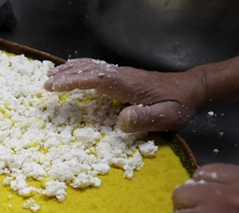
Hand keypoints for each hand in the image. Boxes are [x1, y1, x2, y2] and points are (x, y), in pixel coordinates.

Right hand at [44, 58, 205, 132]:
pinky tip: (73, 71)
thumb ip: (145, 118)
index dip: (72, 82)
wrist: (193, 90)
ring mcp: (122, 74)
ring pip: (91, 66)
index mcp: (127, 84)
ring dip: (70, 70)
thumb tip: (121, 121)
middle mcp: (121, 75)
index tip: (52, 87)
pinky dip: (80, 68)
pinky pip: (97, 68)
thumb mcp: (168, 117)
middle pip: (88, 70)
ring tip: (51, 75)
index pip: (94, 79)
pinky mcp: (123, 76)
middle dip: (65, 75)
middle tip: (45, 84)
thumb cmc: (180, 105)